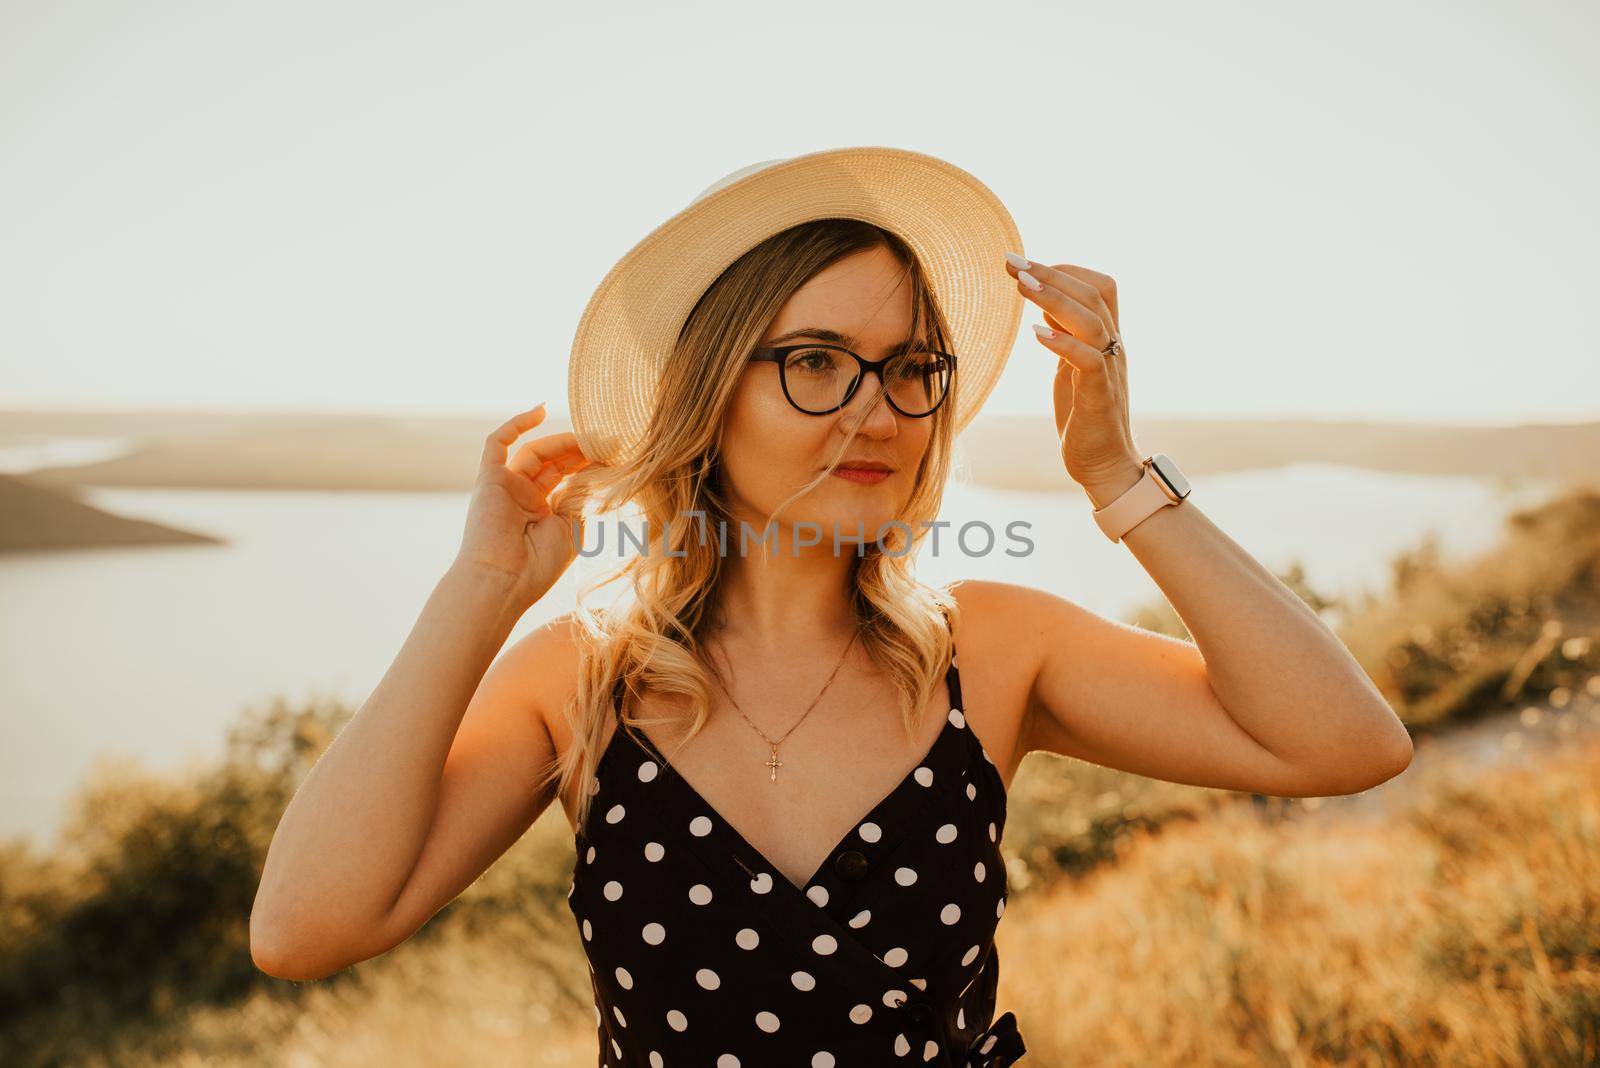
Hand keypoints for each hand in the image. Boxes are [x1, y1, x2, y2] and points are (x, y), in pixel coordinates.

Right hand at [453, 403, 592, 608]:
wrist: (501, 582)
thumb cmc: (538, 565)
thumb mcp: (572, 528)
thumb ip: (581, 496)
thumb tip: (596, 467)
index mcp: (543, 513)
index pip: (567, 478)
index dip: (589, 464)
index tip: (616, 453)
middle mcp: (523, 497)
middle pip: (554, 463)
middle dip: (580, 451)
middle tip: (607, 441)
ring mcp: (505, 487)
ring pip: (535, 452)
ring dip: (562, 441)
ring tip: (589, 437)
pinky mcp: (488, 479)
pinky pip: (498, 443)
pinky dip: (516, 424)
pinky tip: (540, 409)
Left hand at [1003, 254, 1144, 500]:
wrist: (1105, 465)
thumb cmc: (1085, 416)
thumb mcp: (1071, 368)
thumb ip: (1065, 336)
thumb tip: (1045, 306)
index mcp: (1108, 338)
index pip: (1099, 287)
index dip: (1066, 269)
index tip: (1028, 264)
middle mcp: (1114, 348)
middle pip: (1093, 294)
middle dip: (1050, 273)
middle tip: (1012, 261)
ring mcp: (1111, 370)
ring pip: (1091, 321)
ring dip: (1054, 299)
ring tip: (1020, 286)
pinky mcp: (1100, 396)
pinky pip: (1089, 361)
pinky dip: (1063, 343)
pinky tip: (1036, 334)